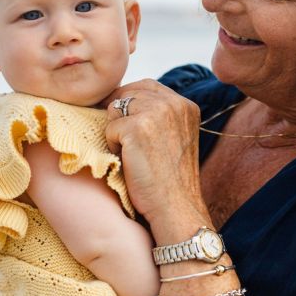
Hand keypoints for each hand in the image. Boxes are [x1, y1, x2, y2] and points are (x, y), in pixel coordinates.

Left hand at [104, 79, 206, 233]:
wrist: (175, 208)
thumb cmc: (170, 180)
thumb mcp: (176, 137)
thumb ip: (160, 115)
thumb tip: (121, 99)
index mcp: (186, 104)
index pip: (146, 86)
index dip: (130, 103)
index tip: (128, 127)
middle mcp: (174, 103)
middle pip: (127, 94)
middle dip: (121, 117)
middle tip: (133, 148)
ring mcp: (156, 112)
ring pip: (116, 109)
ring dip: (116, 131)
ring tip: (133, 155)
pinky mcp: (137, 127)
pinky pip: (109, 128)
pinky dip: (113, 146)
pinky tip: (130, 163)